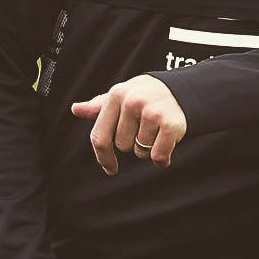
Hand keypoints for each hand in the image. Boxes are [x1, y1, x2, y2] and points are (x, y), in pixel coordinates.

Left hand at [71, 75, 186, 173]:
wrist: (183, 90)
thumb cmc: (147, 96)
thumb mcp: (122, 95)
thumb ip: (99, 106)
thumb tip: (76, 109)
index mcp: (116, 95)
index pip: (100, 136)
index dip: (103, 157)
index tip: (110, 168)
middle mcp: (133, 102)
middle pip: (122, 146)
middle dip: (133, 143)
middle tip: (144, 128)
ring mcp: (152, 112)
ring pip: (141, 152)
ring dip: (149, 147)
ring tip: (157, 130)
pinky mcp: (170, 124)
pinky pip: (158, 156)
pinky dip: (163, 157)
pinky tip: (167, 142)